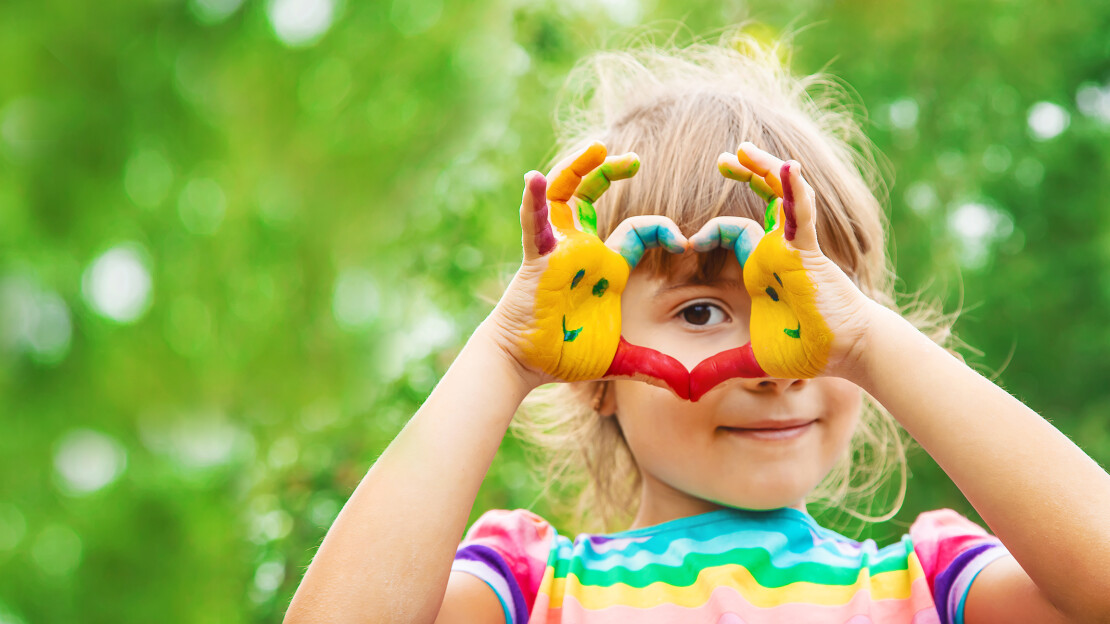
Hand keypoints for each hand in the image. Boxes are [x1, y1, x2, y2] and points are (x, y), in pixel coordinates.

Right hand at [486, 142, 677, 383]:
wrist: (526, 364)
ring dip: (580, 169)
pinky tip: (535, 179)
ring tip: (598, 148)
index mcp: (607, 266)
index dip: (664, 230)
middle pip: (595, 196)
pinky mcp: (537, 258)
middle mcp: (583, 249)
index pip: (639, 231)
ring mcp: (558, 249)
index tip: (686, 241)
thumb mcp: (619, 359)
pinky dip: (535, 201)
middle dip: (612, 172)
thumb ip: (653, 367)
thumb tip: (688, 387)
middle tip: (634, 158)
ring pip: (567, 195)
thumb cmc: (566, 354)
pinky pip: (534, 224)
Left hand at [707, 142, 877, 378]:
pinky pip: (801, 215)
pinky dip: (795, 192)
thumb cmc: (806, 349)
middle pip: (757, 202)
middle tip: (723, 158)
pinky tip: (789, 168)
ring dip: (764, 170)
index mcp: (760, 268)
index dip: (708, 230)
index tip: (685, 243)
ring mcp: (793, 246)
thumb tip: (688, 391)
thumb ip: (719, 368)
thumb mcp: (751, 360)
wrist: (845, 352)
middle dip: (743, 176)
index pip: (731, 232)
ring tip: (742, 149)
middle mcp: (776, 250)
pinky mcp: (808, 251)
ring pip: (779, 197)